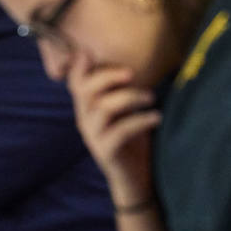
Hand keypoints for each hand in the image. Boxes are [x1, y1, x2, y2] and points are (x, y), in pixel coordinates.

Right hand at [65, 58, 159, 206]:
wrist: (135, 179)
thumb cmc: (134, 139)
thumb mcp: (127, 110)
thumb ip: (122, 89)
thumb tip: (136, 59)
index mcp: (87, 108)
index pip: (74, 83)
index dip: (79, 66)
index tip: (91, 52)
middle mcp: (84, 120)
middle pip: (84, 90)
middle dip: (107, 76)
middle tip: (132, 74)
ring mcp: (93, 137)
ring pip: (103, 108)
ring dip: (130, 97)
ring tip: (151, 97)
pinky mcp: (106, 151)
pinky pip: (120, 130)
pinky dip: (141, 120)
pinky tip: (156, 117)